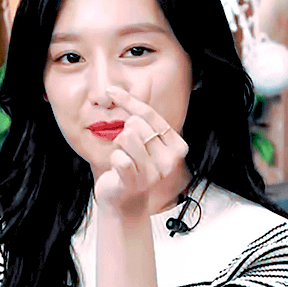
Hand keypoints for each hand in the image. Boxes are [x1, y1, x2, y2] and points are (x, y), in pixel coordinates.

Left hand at [93, 86, 188, 218]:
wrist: (124, 201)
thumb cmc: (132, 166)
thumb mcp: (141, 139)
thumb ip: (139, 114)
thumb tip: (127, 85)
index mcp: (176, 145)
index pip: (149, 113)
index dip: (128, 100)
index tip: (111, 90)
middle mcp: (170, 159)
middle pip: (135, 124)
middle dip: (124, 133)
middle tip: (127, 151)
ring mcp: (154, 173)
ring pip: (126, 137)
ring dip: (119, 147)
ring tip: (124, 159)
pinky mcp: (136, 182)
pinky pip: (119, 158)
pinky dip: (114, 159)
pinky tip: (119, 169)